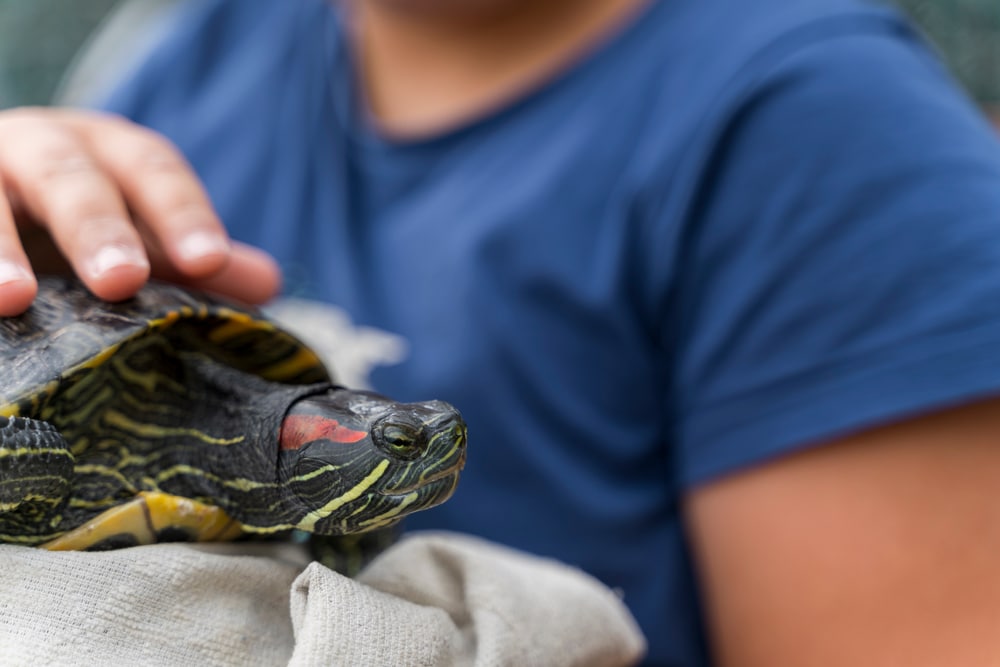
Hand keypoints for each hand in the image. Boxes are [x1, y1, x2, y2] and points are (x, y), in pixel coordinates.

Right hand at [0, 107, 280, 315]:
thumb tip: (266, 283)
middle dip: (96, 226)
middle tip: (122, 280)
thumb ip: (190, 257)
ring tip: (14, 299)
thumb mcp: (138, 231)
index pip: (152, 170)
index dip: (181, 213)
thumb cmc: (83, 219)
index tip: (208, 262)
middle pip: (71, 176)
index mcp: (108, 151)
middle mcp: (41, 148)